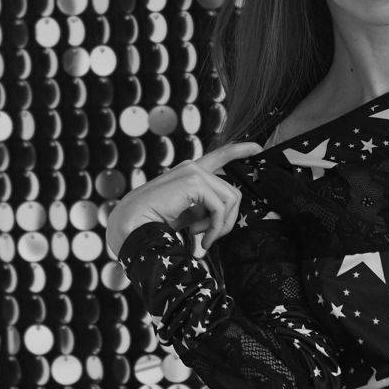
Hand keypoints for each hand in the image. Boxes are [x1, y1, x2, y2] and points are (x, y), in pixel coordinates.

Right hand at [106, 140, 265, 256]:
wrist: (131, 225)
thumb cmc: (153, 222)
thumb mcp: (185, 213)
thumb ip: (203, 208)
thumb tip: (224, 215)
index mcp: (189, 173)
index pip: (219, 156)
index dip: (239, 150)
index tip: (257, 149)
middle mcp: (192, 167)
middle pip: (232, 192)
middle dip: (227, 221)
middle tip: (208, 238)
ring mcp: (193, 171)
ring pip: (231, 200)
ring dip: (220, 226)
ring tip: (202, 239)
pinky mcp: (194, 181)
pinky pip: (220, 208)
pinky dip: (215, 228)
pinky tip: (201, 238)